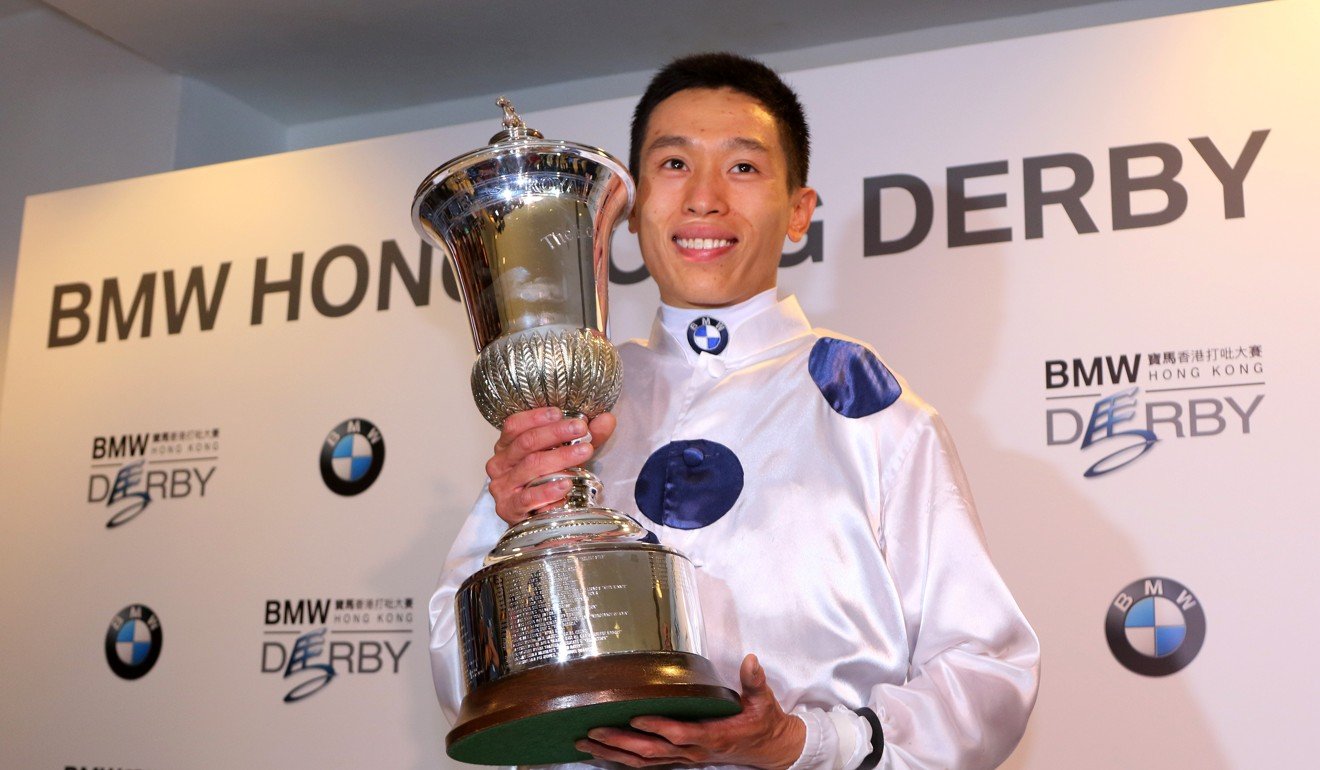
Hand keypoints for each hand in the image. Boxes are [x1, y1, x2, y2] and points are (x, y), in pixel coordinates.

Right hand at [484, 407, 616, 525]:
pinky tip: (566, 485)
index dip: (536, 417)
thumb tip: (606, 419)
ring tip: (583, 452)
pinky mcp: (509, 508)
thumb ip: (585, 436)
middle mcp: (500, 464)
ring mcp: (502, 487)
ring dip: (560, 457)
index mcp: (507, 446)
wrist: (535, 519)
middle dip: (556, 433)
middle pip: (526, 442)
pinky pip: (529, 497)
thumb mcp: (565, 453)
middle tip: (580, 429)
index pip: (514, 425)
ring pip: (531, 466)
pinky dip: (548, 490)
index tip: (560, 413)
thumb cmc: (546, 481)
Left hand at [576, 654, 805, 769]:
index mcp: (713, 735)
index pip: (682, 733)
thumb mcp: (763, 701)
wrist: (768, 750)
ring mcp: (686, 758)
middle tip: (593, 730)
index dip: (658, 727)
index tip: (635, 716)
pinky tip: (602, 753)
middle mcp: (695, 751)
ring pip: (644, 761)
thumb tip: (751, 660)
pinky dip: (623, 759)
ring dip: (614, 753)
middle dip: (620, 742)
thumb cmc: (762, 722)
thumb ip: (754, 681)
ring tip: (585, 743)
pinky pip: (647, 764)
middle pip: (652, 751)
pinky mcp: (680, 759)